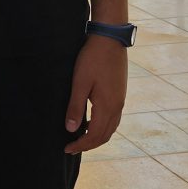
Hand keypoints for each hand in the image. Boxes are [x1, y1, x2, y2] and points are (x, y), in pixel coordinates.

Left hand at [64, 34, 126, 154]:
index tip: (67, 149)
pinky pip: (113, 118)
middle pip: (104, 135)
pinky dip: (102, 126)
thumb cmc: (92, 59)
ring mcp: (120, 100)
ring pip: (111, 128)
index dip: (80, 145)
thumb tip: (71, 130)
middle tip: (72, 147)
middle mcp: (117, 107)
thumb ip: (75, 107)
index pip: (94, 135)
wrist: (110, 39)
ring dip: (97, 137)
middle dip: (89, 145)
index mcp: (107, 106)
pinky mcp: (120, 94)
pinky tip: (91, 122)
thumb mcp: (80, 83)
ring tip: (81, 138)